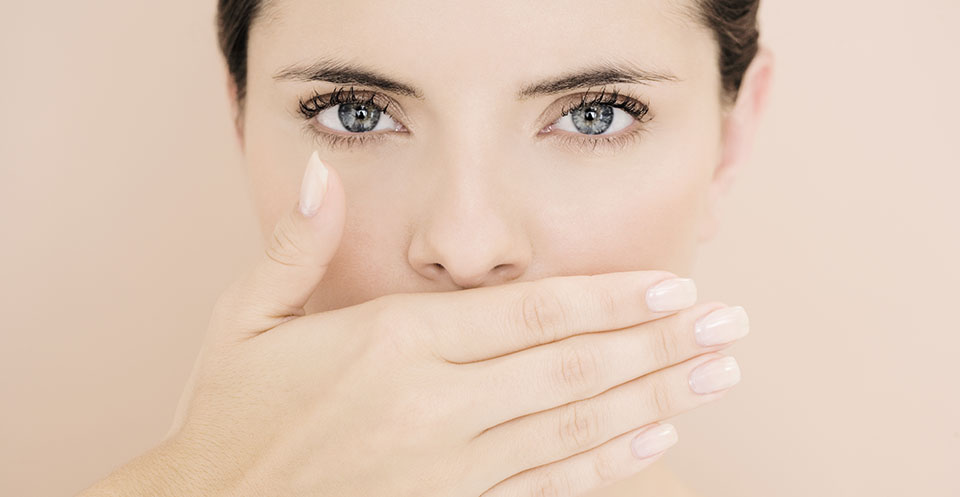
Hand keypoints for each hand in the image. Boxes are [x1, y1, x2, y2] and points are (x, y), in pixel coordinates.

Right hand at [161, 152, 748, 496]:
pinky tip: (654, 443)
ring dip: (655, 399)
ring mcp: (447, 466)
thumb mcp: (241, 320)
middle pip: (573, 367)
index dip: (611, 299)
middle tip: (730, 329)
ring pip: (574, 426)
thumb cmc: (228, 416)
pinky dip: (606, 464)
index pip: (530, 313)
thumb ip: (294, 246)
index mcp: (392, 344)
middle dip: (660, 345)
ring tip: (715, 377)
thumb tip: (315, 172)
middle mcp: (433, 404)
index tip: (674, 288)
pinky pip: (544, 485)